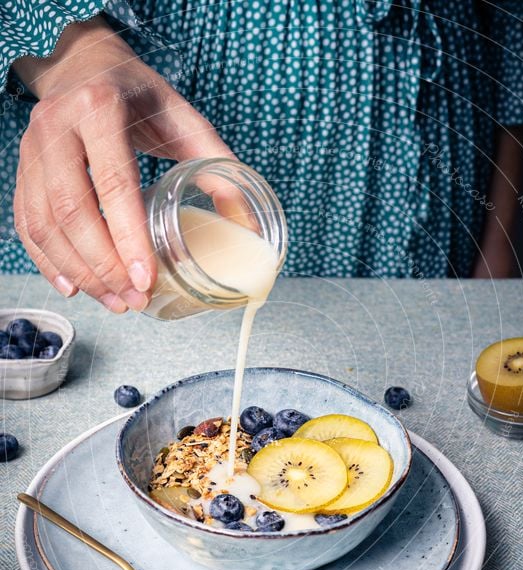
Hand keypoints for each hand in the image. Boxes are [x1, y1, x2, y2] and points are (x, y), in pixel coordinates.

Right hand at [13, 17, 234, 311]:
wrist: (85, 63)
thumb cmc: (139, 95)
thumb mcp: (183, 117)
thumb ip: (216, 163)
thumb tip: (246, 221)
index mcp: (101, 107)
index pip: (113, 183)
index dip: (129, 237)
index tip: (146, 279)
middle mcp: (57, 125)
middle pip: (72, 211)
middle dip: (103, 266)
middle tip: (134, 300)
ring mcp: (32, 148)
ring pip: (44, 224)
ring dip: (79, 272)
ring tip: (115, 301)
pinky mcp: (23, 168)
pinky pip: (27, 223)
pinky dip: (48, 262)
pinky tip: (75, 287)